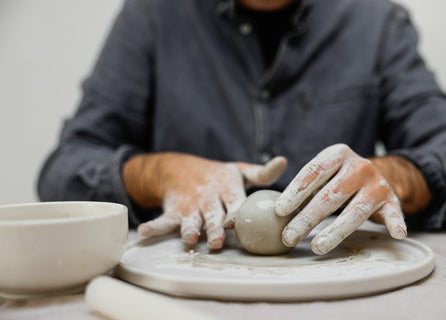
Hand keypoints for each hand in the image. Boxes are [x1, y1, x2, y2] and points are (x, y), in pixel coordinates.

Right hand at [122, 152, 286, 248]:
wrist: (182, 168)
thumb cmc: (220, 175)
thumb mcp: (240, 171)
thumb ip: (262, 173)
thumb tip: (284, 161)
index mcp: (227, 187)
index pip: (233, 201)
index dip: (235, 212)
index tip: (236, 222)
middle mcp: (208, 197)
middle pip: (212, 214)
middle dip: (214, 228)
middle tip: (217, 242)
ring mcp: (190, 205)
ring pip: (190, 219)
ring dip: (189, 229)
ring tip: (189, 239)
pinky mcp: (174, 210)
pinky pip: (164, 219)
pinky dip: (154, 226)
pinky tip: (145, 233)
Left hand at [275, 144, 429, 254]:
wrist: (379, 175)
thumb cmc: (339, 178)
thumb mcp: (324, 173)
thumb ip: (305, 188)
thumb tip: (275, 213)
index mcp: (338, 154)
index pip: (313, 172)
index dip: (295, 192)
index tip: (279, 211)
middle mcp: (359, 166)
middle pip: (330, 195)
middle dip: (307, 218)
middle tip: (289, 236)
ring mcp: (377, 184)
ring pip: (355, 210)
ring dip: (335, 231)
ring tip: (317, 247)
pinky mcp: (392, 200)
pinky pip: (394, 214)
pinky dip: (396, 224)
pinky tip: (395, 235)